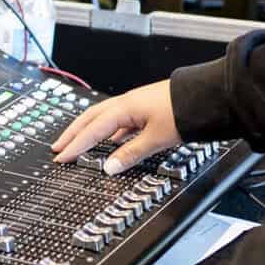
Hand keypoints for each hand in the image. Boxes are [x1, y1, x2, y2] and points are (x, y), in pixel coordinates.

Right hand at [52, 80, 178, 174]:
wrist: (206, 97)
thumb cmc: (183, 111)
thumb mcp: (156, 138)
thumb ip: (131, 153)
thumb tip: (110, 167)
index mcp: (125, 108)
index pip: (92, 129)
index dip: (75, 145)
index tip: (61, 157)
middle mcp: (127, 103)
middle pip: (91, 118)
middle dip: (73, 133)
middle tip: (58, 146)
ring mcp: (136, 105)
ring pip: (104, 118)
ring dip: (88, 131)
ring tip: (77, 143)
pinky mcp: (145, 108)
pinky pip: (119, 120)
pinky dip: (108, 131)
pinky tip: (111, 141)